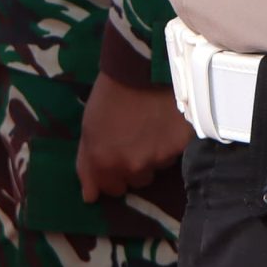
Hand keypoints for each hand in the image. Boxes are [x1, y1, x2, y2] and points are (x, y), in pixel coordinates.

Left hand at [75, 74, 193, 202]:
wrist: (144, 68)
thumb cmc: (110, 94)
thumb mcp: (89, 127)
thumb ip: (87, 164)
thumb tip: (89, 198)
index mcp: (104, 161)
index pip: (109, 190)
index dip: (111, 177)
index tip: (114, 161)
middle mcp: (131, 167)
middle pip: (134, 181)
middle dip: (133, 167)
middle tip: (134, 141)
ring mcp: (157, 160)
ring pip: (155, 168)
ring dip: (152, 156)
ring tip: (150, 129)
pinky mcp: (179, 149)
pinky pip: (173, 155)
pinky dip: (168, 144)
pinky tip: (164, 123)